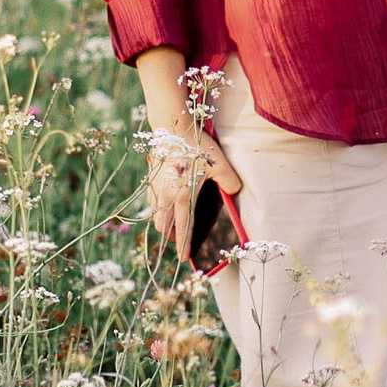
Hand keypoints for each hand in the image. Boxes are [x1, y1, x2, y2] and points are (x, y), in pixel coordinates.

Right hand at [148, 120, 239, 266]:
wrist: (172, 127)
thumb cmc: (197, 146)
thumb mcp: (220, 164)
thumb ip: (230, 182)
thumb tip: (235, 191)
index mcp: (184, 197)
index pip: (183, 228)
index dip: (184, 245)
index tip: (184, 258)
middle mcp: (166, 196)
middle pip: (164, 227)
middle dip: (171, 236)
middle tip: (180, 239)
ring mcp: (156, 188)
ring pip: (156, 215)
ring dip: (163, 223)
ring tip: (172, 224)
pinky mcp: (150, 178)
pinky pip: (152, 201)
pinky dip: (157, 208)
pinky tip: (164, 202)